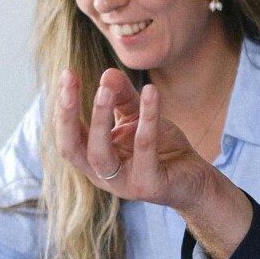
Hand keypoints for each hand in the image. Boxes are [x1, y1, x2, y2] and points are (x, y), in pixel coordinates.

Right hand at [51, 68, 253, 258]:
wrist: (195, 178)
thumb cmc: (162, 148)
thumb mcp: (138, 118)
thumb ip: (122, 98)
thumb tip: (107, 73)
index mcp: (93, 159)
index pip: (68, 134)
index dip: (64, 105)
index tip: (67, 73)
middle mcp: (102, 175)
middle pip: (71, 148)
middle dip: (67, 114)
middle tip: (69, 81)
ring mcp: (124, 184)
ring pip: (100, 155)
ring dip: (100, 119)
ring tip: (105, 89)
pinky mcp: (149, 185)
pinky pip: (145, 149)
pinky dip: (148, 119)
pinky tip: (151, 92)